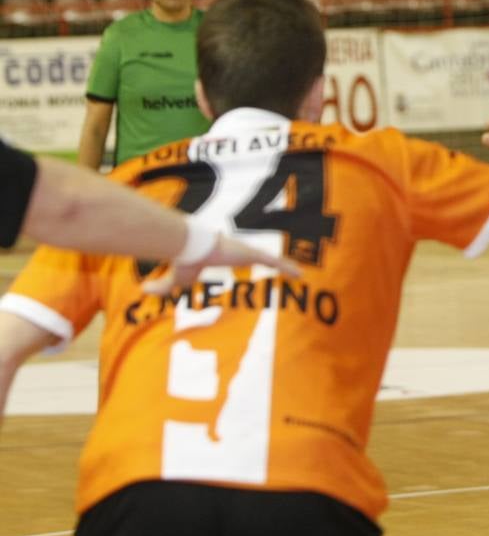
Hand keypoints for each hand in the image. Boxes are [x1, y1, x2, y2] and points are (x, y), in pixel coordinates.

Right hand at [142, 234, 301, 295]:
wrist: (189, 245)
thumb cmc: (183, 259)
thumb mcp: (175, 278)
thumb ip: (162, 286)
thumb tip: (142, 290)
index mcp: (225, 256)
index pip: (241, 258)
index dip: (250, 261)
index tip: (254, 266)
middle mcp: (239, 252)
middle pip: (261, 258)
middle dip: (274, 263)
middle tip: (286, 271)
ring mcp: (247, 252)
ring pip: (272, 260)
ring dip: (285, 266)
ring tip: (300, 274)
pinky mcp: (251, 254)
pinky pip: (273, 261)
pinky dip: (286, 267)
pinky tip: (299, 274)